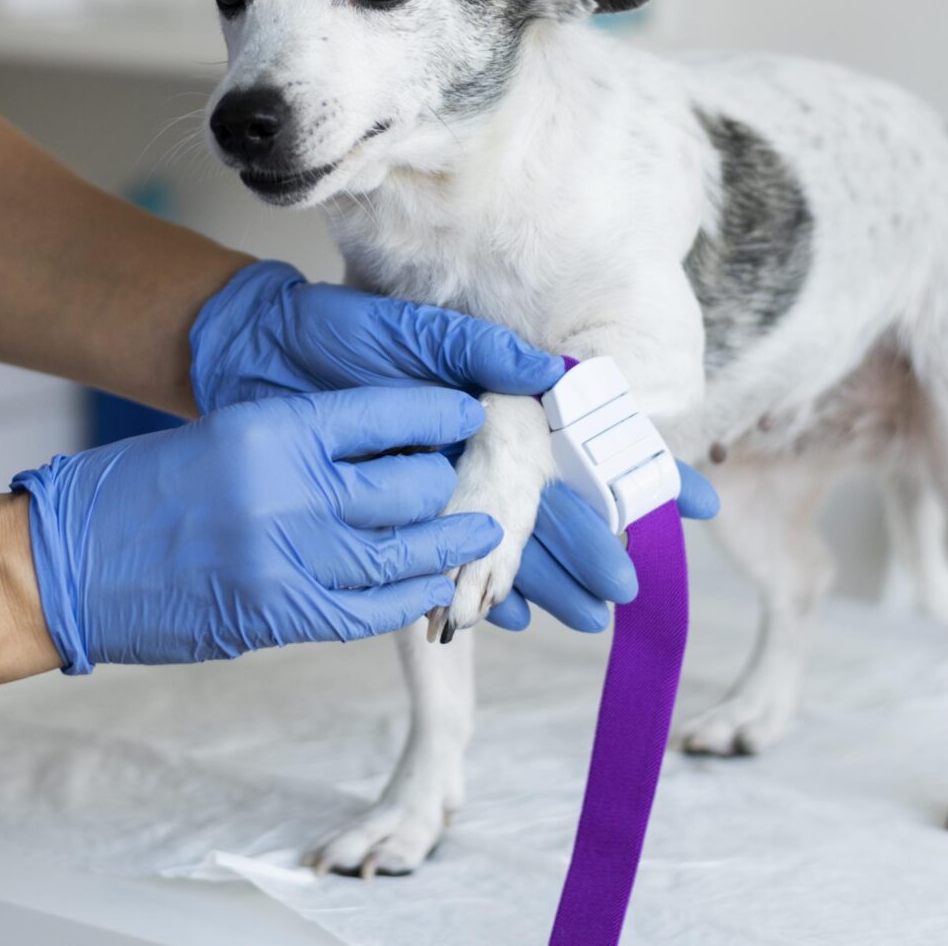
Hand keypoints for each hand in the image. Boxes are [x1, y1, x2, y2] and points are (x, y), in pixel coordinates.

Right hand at [12, 388, 499, 671]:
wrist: (68, 563)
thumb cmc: (142, 492)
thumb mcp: (226, 436)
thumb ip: (302, 446)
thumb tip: (390, 454)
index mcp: (271, 429)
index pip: (387, 412)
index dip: (440, 414)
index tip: (471, 413)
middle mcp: (287, 490)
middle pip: (410, 483)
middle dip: (449, 481)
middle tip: (475, 476)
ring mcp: (285, 559)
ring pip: (403, 551)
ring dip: (449, 543)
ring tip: (482, 532)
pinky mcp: (277, 615)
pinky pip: (370, 610)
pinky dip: (410, 598)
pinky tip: (434, 587)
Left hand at [189, 262, 717, 633]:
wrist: (254, 355)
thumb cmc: (335, 336)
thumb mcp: (410, 332)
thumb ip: (478, 350)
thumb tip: (550, 372)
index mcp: (491, 407)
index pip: (581, 443)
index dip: (638, 472)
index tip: (694, 502)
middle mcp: (475, 453)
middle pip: (552, 508)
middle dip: (595, 546)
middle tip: (631, 584)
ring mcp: (439, 487)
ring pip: (510, 543)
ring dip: (550, 581)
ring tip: (590, 616)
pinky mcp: (394, 516)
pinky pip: (447, 561)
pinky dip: (477, 587)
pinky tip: (510, 616)